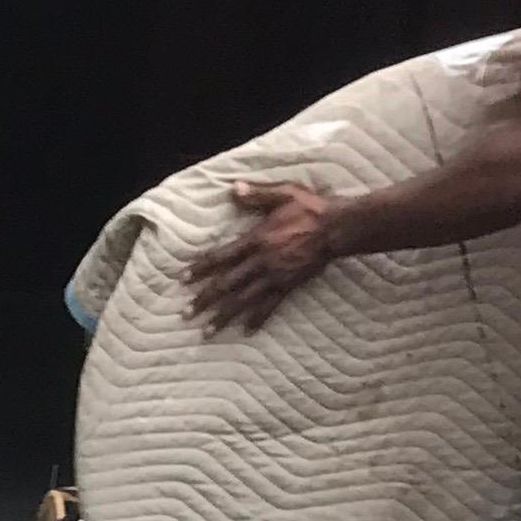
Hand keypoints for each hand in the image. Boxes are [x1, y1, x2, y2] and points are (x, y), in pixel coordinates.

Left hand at [183, 181, 342, 335]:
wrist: (337, 227)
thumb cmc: (311, 207)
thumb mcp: (284, 193)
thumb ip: (257, 194)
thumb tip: (233, 189)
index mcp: (256, 239)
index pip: (221, 257)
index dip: (200, 268)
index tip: (182, 279)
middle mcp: (261, 262)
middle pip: (226, 284)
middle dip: (204, 300)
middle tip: (185, 315)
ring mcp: (274, 277)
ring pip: (243, 301)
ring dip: (223, 317)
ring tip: (206, 331)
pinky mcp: (288, 286)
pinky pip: (269, 306)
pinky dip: (257, 319)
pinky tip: (245, 331)